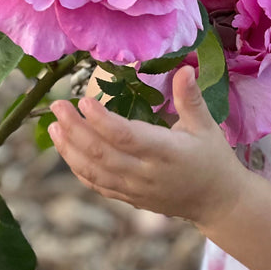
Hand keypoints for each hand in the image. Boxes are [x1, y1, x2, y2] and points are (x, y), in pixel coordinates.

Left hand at [48, 66, 245, 225]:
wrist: (216, 201)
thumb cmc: (212, 157)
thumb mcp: (206, 125)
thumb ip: (191, 97)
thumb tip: (184, 68)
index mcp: (166, 152)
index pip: (127, 136)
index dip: (102, 120)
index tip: (84, 100)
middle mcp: (146, 174)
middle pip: (102, 153)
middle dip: (75, 129)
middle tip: (58, 105)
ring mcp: (135, 190)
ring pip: (94, 171)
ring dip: (70, 148)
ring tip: (54, 125)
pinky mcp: (129, 198)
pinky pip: (97, 184)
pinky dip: (78, 167)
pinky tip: (66, 148)